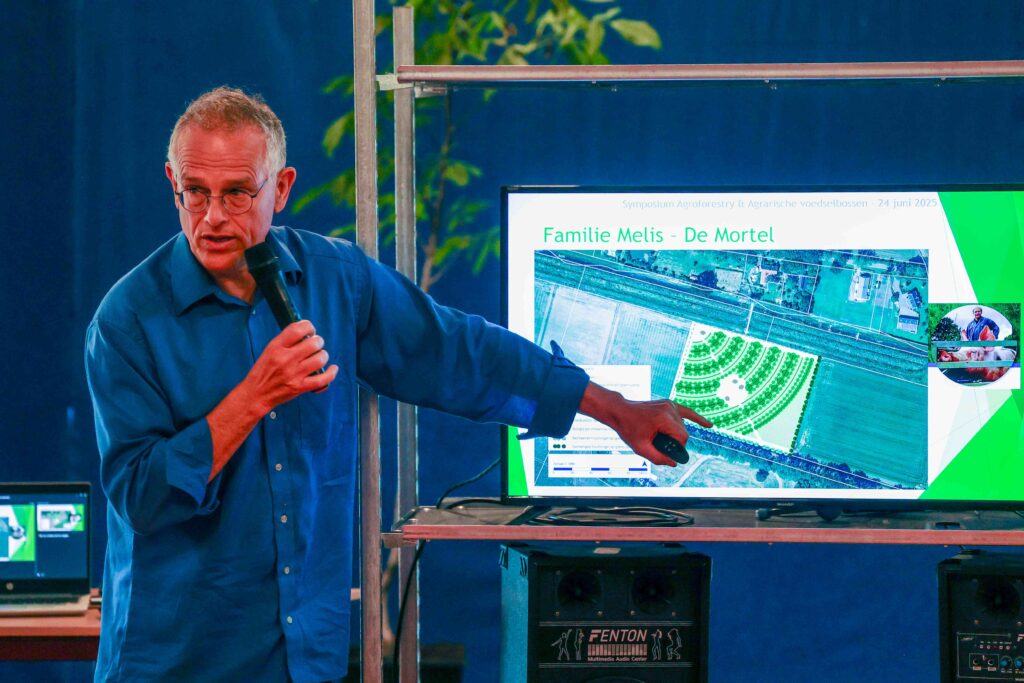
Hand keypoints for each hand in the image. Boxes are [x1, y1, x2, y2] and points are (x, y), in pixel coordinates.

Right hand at [243, 320, 338, 415]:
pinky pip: (323, 379)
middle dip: (318, 341)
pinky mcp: (300, 387)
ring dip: (323, 355)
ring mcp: (294, 374)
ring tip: (318, 356)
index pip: (297, 329)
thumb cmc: (263, 372)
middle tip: (315, 344)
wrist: (256, 394)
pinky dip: (331, 373)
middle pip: (313, 343)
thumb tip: (306, 332)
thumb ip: (286, 341)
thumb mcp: (269, 351)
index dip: (308, 327)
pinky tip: (332, 368)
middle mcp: (285, 359)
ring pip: (320, 359)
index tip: (310, 330)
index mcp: (276, 347)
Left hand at [578, 382, 711, 466]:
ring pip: (682, 426)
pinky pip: (687, 412)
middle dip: (674, 441)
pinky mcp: (669, 404)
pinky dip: (698, 419)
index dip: (676, 447)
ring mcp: (670, 405)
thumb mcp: (640, 448)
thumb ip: (658, 458)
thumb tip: (674, 463)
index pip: (682, 437)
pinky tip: (709, 426)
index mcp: (663, 418)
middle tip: (657, 443)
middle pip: (683, 432)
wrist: (620, 411)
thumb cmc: (628, 429)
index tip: (667, 451)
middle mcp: (669, 409)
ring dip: (674, 433)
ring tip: (657, 434)